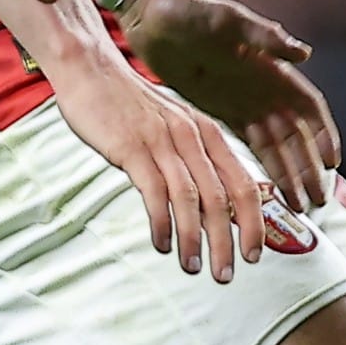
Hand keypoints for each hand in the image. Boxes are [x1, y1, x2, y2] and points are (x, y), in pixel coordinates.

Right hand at [39, 49, 271, 281]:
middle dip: (228, 242)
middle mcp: (192, 137)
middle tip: (226, 274)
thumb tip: (213, 205)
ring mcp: (163, 142)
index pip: (243, 183)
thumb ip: (195, 159)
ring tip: (194, 267)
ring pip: (191, 200)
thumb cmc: (131, 104)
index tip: (254, 254)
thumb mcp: (175, 125)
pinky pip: (155, 193)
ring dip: (194, 240)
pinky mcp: (132, 148)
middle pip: (222, 198)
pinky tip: (162, 244)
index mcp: (208, 133)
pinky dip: (162, 223)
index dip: (254, 222)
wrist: (91, 70)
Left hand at [121, 0, 342, 211]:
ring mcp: (243, 103)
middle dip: (310, 167)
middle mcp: (263, 89)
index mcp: (271, 67)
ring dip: (289, 174)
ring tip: (299, 206)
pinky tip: (267, 192)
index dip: (323, 134)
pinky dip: (260, 168)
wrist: (151, 14)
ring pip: (275, 146)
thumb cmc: (190, 10)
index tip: (332, 163)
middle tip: (318, 201)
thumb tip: (304, 54)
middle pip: (296, 135)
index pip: (308, 107)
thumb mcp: (227, 20)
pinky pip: (248, 146)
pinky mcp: (219, 113)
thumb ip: (264, 37)